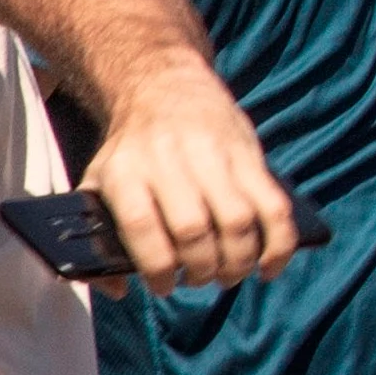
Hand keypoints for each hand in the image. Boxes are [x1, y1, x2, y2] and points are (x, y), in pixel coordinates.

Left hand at [82, 72, 298, 292]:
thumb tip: (118, 288)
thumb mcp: (97, 181)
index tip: (163, 285)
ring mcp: (213, 154)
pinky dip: (278, 244)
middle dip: (200, 269)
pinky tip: (269, 265)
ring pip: (237, 222)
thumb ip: (97, 235)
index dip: (157, 266)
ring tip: (229, 274)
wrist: (164, 86)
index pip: (142, 227)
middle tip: (199, 280)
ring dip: (238, 261)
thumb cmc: (129, 152)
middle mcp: (169, 160)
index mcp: (125, 172)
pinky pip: (273, 206)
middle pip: (193, 230)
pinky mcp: (249, 153)